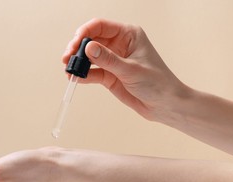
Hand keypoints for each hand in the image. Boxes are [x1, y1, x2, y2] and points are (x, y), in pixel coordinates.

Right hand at [62, 18, 186, 122]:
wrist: (164, 105)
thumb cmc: (157, 83)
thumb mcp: (131, 70)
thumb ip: (108, 59)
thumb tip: (88, 48)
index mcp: (128, 35)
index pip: (101, 26)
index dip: (85, 32)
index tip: (75, 44)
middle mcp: (119, 45)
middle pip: (91, 40)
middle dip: (78, 48)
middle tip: (68, 58)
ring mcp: (113, 60)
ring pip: (89, 57)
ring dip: (78, 62)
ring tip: (69, 69)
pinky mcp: (109, 76)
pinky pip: (92, 72)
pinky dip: (83, 75)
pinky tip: (75, 78)